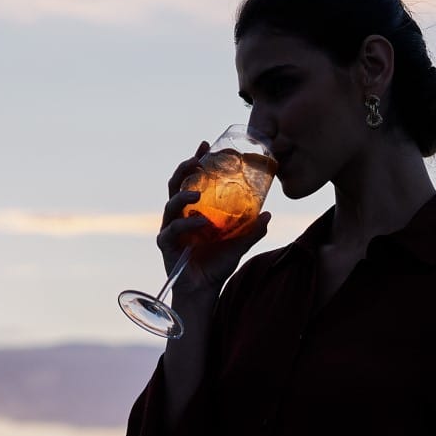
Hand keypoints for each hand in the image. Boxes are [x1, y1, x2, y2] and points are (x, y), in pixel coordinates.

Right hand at [157, 140, 271, 292]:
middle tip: (197, 162)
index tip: (205, 145)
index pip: (191, 179)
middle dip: (184, 169)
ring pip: (170, 204)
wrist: (205, 291)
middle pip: (175, 185)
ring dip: (183, 195)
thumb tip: (268, 213)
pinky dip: (186, 224)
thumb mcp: (240, 244)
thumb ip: (252, 229)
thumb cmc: (218, 264)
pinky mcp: (167, 244)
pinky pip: (173, 230)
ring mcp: (171, 228)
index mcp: (193, 209)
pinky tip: (200, 223)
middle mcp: (179, 215)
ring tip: (197, 193)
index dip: (195, 161)